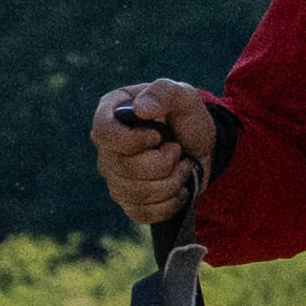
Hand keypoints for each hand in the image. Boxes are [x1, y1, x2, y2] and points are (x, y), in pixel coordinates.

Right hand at [89, 81, 229, 243]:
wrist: (202, 148)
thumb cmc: (188, 118)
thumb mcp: (184, 97)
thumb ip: (164, 92)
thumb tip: (141, 108)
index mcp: (112, 114)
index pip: (103, 133)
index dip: (132, 141)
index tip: (157, 137)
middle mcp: (106, 147)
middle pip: (122, 168)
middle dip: (161, 164)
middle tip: (178, 150)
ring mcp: (114, 176)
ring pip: (134, 193)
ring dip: (170, 183)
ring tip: (183, 168)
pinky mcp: (127, 201)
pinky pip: (141, 213)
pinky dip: (168, 204)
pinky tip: (179, 190)